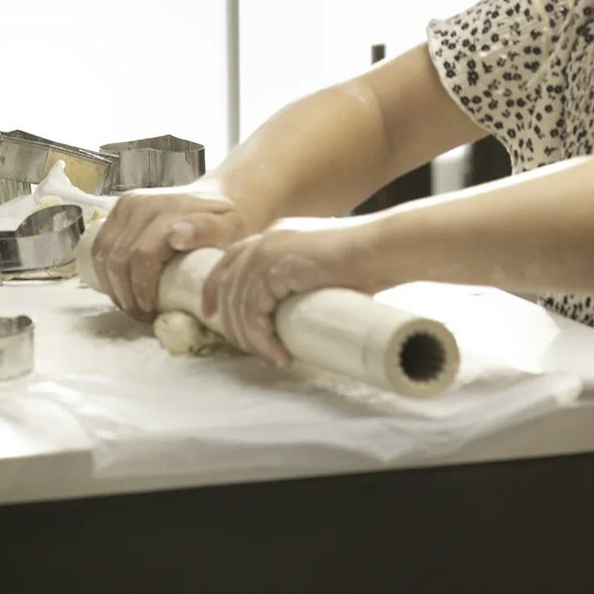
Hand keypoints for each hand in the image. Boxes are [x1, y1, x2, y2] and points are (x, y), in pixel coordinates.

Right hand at [90, 186, 254, 319]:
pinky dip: (103, 272)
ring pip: (104, 253)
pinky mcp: (119, 207)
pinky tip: (118, 288)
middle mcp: (144, 203)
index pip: (142, 255)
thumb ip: (208, 231)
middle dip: (126, 293)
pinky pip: (99, 245)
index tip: (151, 312)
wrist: (219, 196)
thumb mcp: (229, 228)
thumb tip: (176, 236)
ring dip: (112, 286)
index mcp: (171, 209)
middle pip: (119, 258)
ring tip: (132, 304)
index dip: (141, 289)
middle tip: (141, 315)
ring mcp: (128, 203)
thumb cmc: (227, 222)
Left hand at [201, 217, 378, 367]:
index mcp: (274, 237)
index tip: (212, 316)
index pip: (229, 262)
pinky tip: (279, 353)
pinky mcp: (274, 267)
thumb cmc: (367, 262)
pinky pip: (253, 312)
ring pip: (238, 304)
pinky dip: (263, 339)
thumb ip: (300, 283)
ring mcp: (267, 251)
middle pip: (226, 286)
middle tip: (252, 350)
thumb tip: (291, 316)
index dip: (215, 290)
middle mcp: (265, 239)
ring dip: (252, 339)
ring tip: (273, 357)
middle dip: (233, 324)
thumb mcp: (322, 269)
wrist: (382, 248)